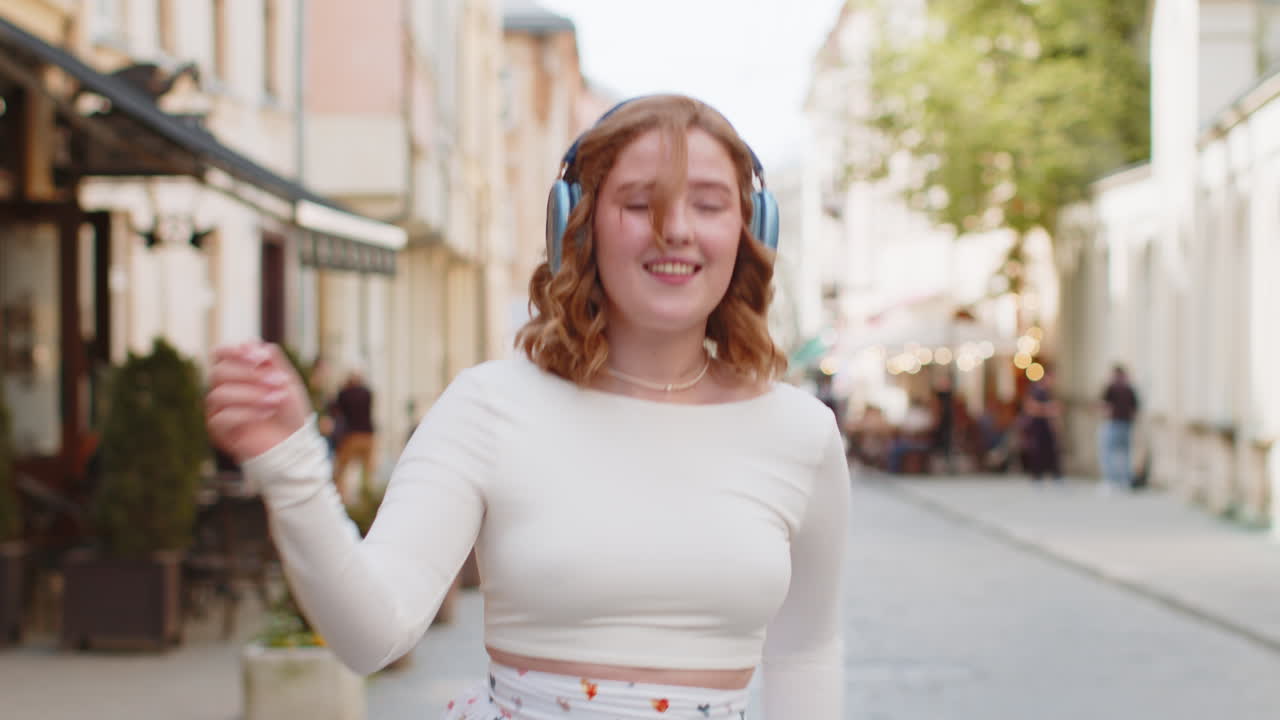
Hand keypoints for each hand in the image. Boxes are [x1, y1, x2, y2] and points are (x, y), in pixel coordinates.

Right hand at [206, 341, 311, 462]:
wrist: (294, 442)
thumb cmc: (289, 410)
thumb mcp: (285, 379)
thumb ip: (270, 359)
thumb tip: (249, 343)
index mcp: (235, 374)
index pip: (219, 355)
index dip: (233, 352)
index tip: (258, 357)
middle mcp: (222, 390)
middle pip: (218, 373)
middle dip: (250, 375)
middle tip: (278, 382)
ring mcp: (218, 411)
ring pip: (218, 395)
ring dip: (251, 394)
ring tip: (276, 399)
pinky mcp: (219, 432)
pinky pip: (221, 418)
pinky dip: (246, 413)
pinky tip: (267, 413)